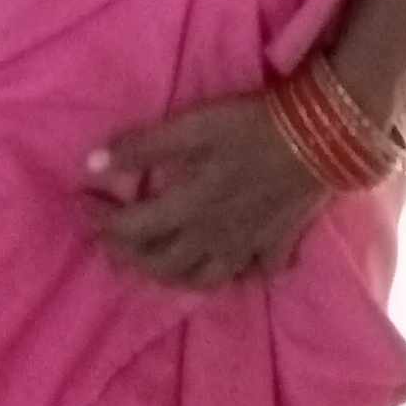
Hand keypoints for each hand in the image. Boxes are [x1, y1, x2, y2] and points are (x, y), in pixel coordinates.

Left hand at [84, 100, 325, 290]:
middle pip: (159, 265)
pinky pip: (254, 275)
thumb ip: (141, 147)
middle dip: (125, 254)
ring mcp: (247, 248)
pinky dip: (237, 277)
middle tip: (107, 235)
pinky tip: (229, 268)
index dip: (98, 220)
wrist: (325, 135)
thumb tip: (90, 165)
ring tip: (155, 261)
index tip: (80, 201)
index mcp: (187, 210)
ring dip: (170, 276)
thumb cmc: (252, 126)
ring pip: (201, 279)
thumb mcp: (192, 126)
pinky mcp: (279, 245)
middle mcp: (212, 239)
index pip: (128, 230)